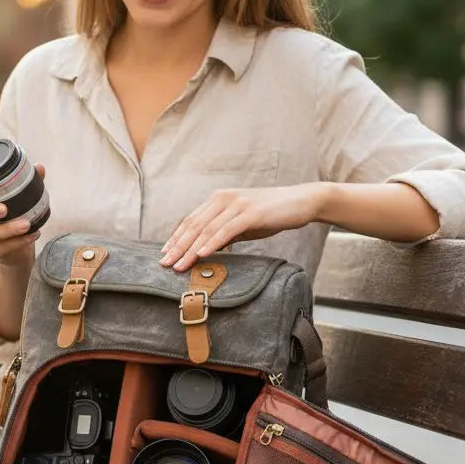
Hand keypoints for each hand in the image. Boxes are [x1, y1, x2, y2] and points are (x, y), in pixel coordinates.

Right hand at [0, 164, 45, 266]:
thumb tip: (39, 167)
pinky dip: (18, 241)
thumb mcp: (21, 197)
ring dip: (6, 229)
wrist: (19, 246)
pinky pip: (0, 248)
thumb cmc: (15, 214)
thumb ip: (28, 181)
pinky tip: (33, 234)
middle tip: (4, 209)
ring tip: (26, 224)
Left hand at [160, 184, 327, 270]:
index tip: (163, 254)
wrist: (301, 202)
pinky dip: (212, 243)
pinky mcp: (251, 213)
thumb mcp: (242, 223)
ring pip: (206, 229)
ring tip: (178, 265)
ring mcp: (237, 204)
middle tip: (164, 264)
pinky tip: (201, 254)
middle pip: (194, 225)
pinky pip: (226, 230)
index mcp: (218, 199)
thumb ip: (224, 233)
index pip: (191, 221)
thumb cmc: (271, 214)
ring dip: (190, 249)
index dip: (175, 238)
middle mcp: (223, 199)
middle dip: (177, 246)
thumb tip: (206, 250)